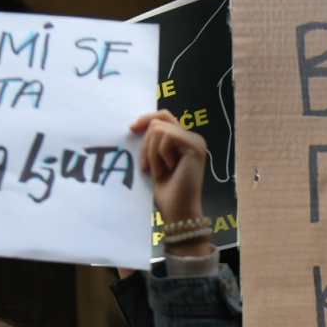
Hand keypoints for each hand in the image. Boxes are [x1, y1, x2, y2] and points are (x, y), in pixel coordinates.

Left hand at [133, 110, 208, 228]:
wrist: (177, 210)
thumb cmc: (166, 191)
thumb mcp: (155, 160)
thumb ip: (152, 142)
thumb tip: (135, 125)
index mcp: (184, 141)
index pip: (163, 116)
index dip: (145, 118)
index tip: (131, 129)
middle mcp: (193, 138)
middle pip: (158, 122)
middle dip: (146, 144)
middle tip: (147, 167)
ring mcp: (196, 141)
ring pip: (159, 128)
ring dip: (152, 152)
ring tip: (158, 171)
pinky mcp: (194, 146)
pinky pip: (166, 136)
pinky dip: (160, 153)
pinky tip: (168, 168)